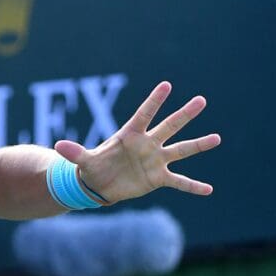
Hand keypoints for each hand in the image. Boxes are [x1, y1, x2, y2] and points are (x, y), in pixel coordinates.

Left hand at [53, 81, 220, 203]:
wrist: (100, 183)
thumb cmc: (94, 166)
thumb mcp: (83, 160)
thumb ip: (75, 152)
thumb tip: (58, 146)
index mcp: (130, 135)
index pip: (144, 114)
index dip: (154, 101)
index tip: (166, 85)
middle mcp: (148, 144)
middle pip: (169, 126)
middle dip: (184, 114)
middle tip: (201, 100)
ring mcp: (155, 160)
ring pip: (181, 150)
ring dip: (198, 145)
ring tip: (217, 138)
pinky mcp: (159, 178)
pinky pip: (179, 182)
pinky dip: (193, 186)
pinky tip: (209, 190)